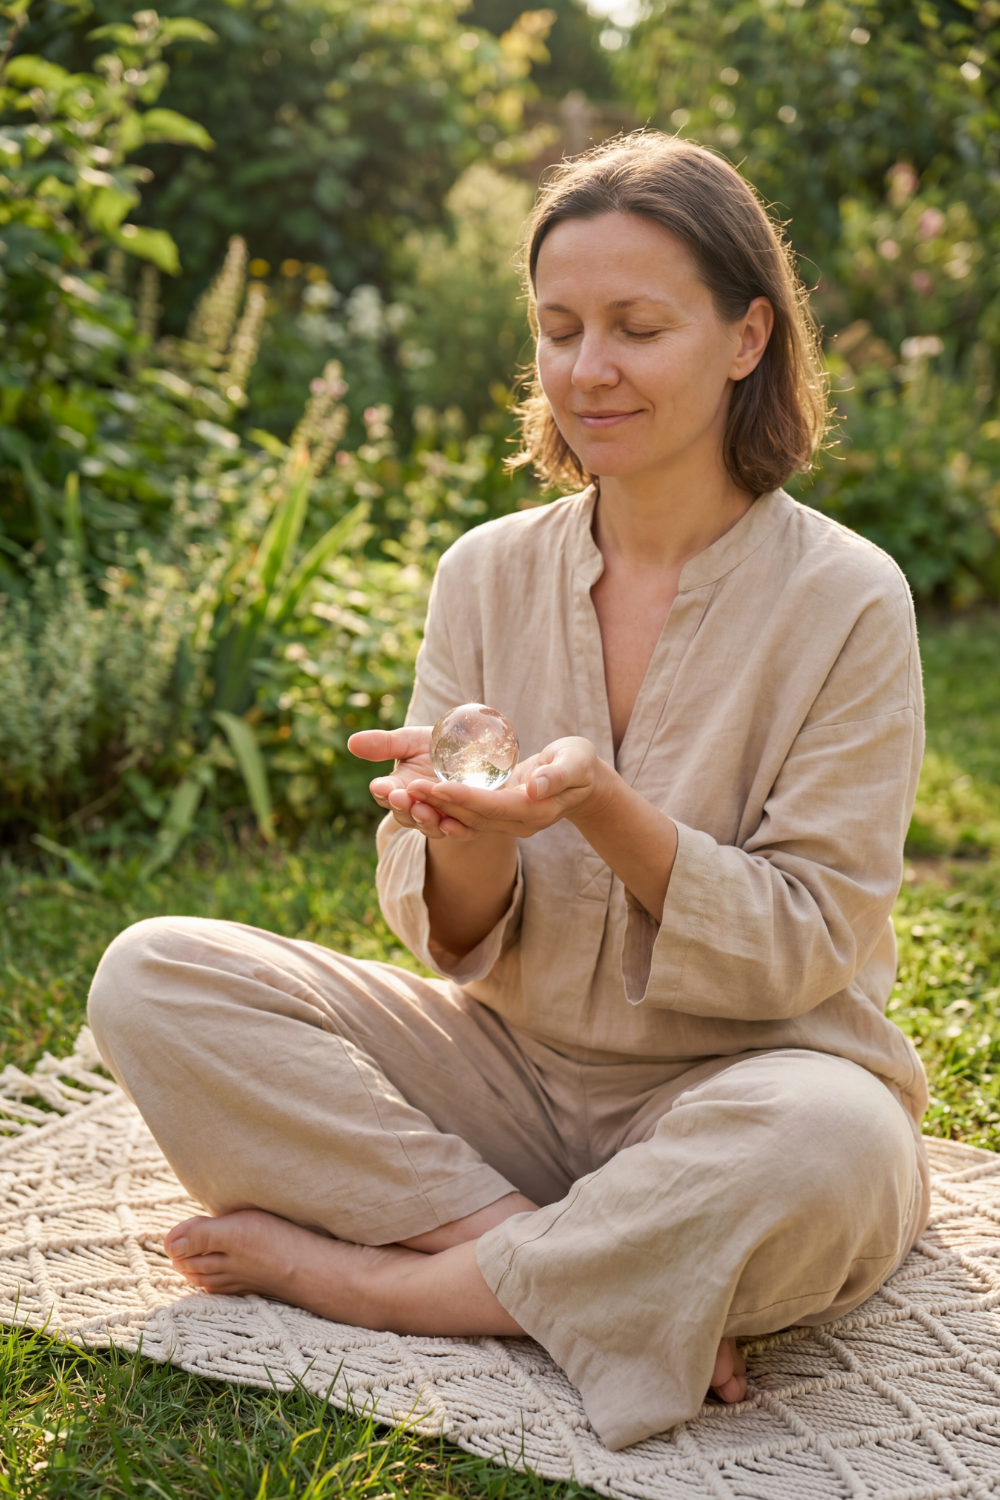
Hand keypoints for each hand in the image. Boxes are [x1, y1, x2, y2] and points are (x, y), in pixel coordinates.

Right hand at [348, 727, 477, 839]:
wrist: (474, 748)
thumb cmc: (436, 744)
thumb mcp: (410, 740)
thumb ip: (384, 744)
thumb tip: (351, 742)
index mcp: (398, 788)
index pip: (385, 795)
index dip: (383, 792)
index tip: (381, 786)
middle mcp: (416, 807)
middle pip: (404, 814)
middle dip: (402, 807)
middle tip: (400, 797)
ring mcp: (440, 817)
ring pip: (428, 826)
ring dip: (424, 820)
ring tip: (422, 809)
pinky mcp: (465, 822)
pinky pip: (458, 831)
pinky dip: (453, 831)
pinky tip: (451, 824)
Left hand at [399, 736, 612, 840]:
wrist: (583, 782)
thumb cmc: (579, 763)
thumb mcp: (575, 762)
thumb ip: (558, 775)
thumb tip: (535, 788)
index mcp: (535, 811)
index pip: (493, 807)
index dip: (464, 798)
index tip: (436, 786)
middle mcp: (518, 824)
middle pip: (472, 817)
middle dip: (439, 805)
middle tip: (407, 788)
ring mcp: (507, 824)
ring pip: (465, 820)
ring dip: (435, 809)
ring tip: (404, 794)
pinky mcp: (498, 817)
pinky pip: (466, 818)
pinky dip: (444, 810)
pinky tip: (419, 801)